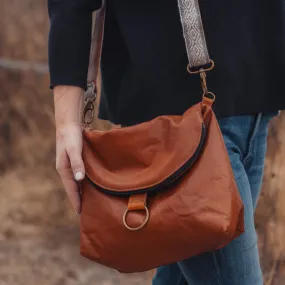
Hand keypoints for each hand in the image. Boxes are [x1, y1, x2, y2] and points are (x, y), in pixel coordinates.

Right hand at [54, 86, 84, 213]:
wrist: (68, 124)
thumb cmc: (71, 136)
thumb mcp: (74, 150)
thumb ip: (77, 164)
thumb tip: (79, 180)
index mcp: (64, 169)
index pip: (71, 189)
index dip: (76, 200)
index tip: (80, 213)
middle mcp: (65, 170)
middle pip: (73, 188)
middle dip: (78, 199)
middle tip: (87, 211)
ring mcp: (69, 166)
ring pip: (76, 183)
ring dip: (81, 192)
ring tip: (90, 202)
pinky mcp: (74, 161)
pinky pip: (79, 176)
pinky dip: (83, 183)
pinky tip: (90, 185)